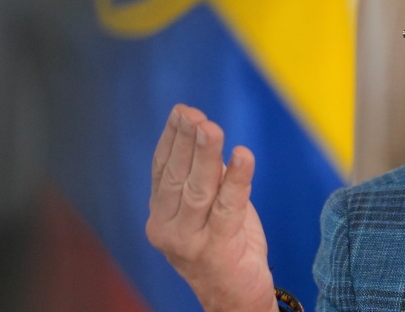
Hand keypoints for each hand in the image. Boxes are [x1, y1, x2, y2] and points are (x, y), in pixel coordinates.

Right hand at [146, 104, 277, 311]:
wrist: (236, 298)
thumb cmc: (226, 247)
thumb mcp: (211, 208)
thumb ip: (207, 179)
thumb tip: (207, 137)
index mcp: (161, 215)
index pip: (162, 170)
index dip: (171, 139)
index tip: (181, 111)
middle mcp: (168, 229)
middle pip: (176, 177)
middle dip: (186, 142)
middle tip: (195, 115)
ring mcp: (190, 242)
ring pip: (198, 190)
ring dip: (206, 156)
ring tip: (212, 128)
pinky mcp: (217, 249)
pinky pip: (228, 208)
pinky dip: (236, 179)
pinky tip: (243, 156)